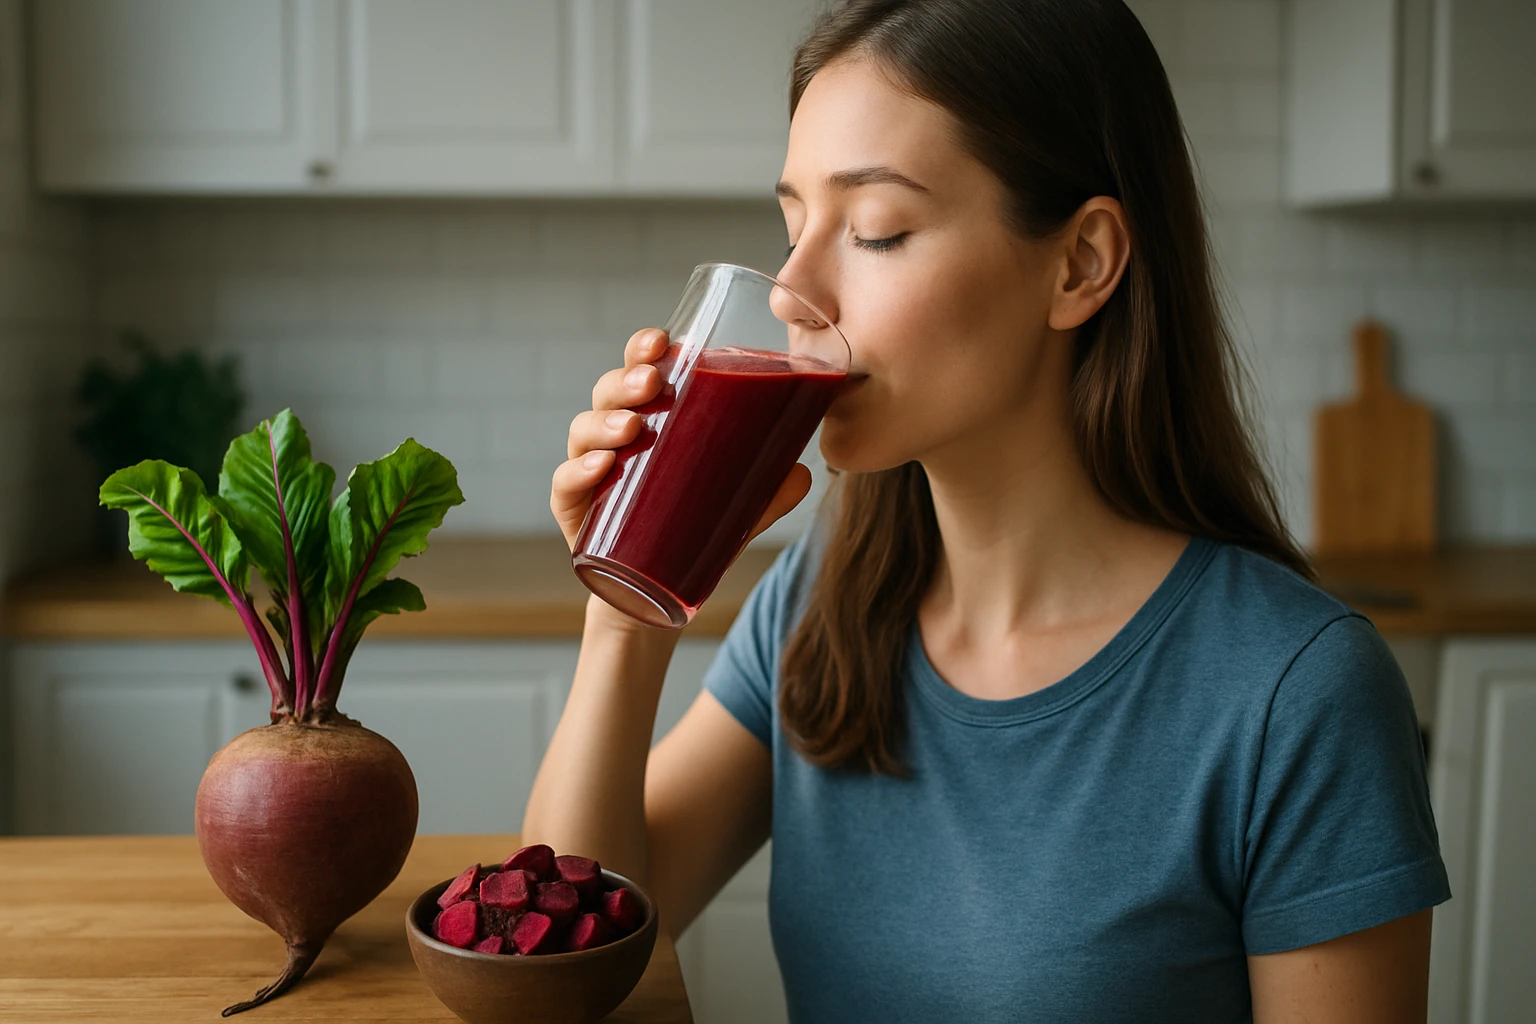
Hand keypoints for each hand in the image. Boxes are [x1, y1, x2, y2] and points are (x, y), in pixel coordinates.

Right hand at [551, 328, 813, 552]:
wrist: (651, 594)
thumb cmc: (689, 530)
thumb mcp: (735, 510)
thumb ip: (769, 491)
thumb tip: (804, 473)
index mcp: (650, 419)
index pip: (641, 369)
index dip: (645, 349)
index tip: (663, 342)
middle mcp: (614, 436)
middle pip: (609, 391)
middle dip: (627, 380)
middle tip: (652, 382)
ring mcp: (588, 470)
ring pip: (584, 429)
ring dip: (605, 421)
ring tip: (632, 426)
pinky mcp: (573, 509)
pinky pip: (565, 484)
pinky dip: (577, 470)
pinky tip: (600, 467)